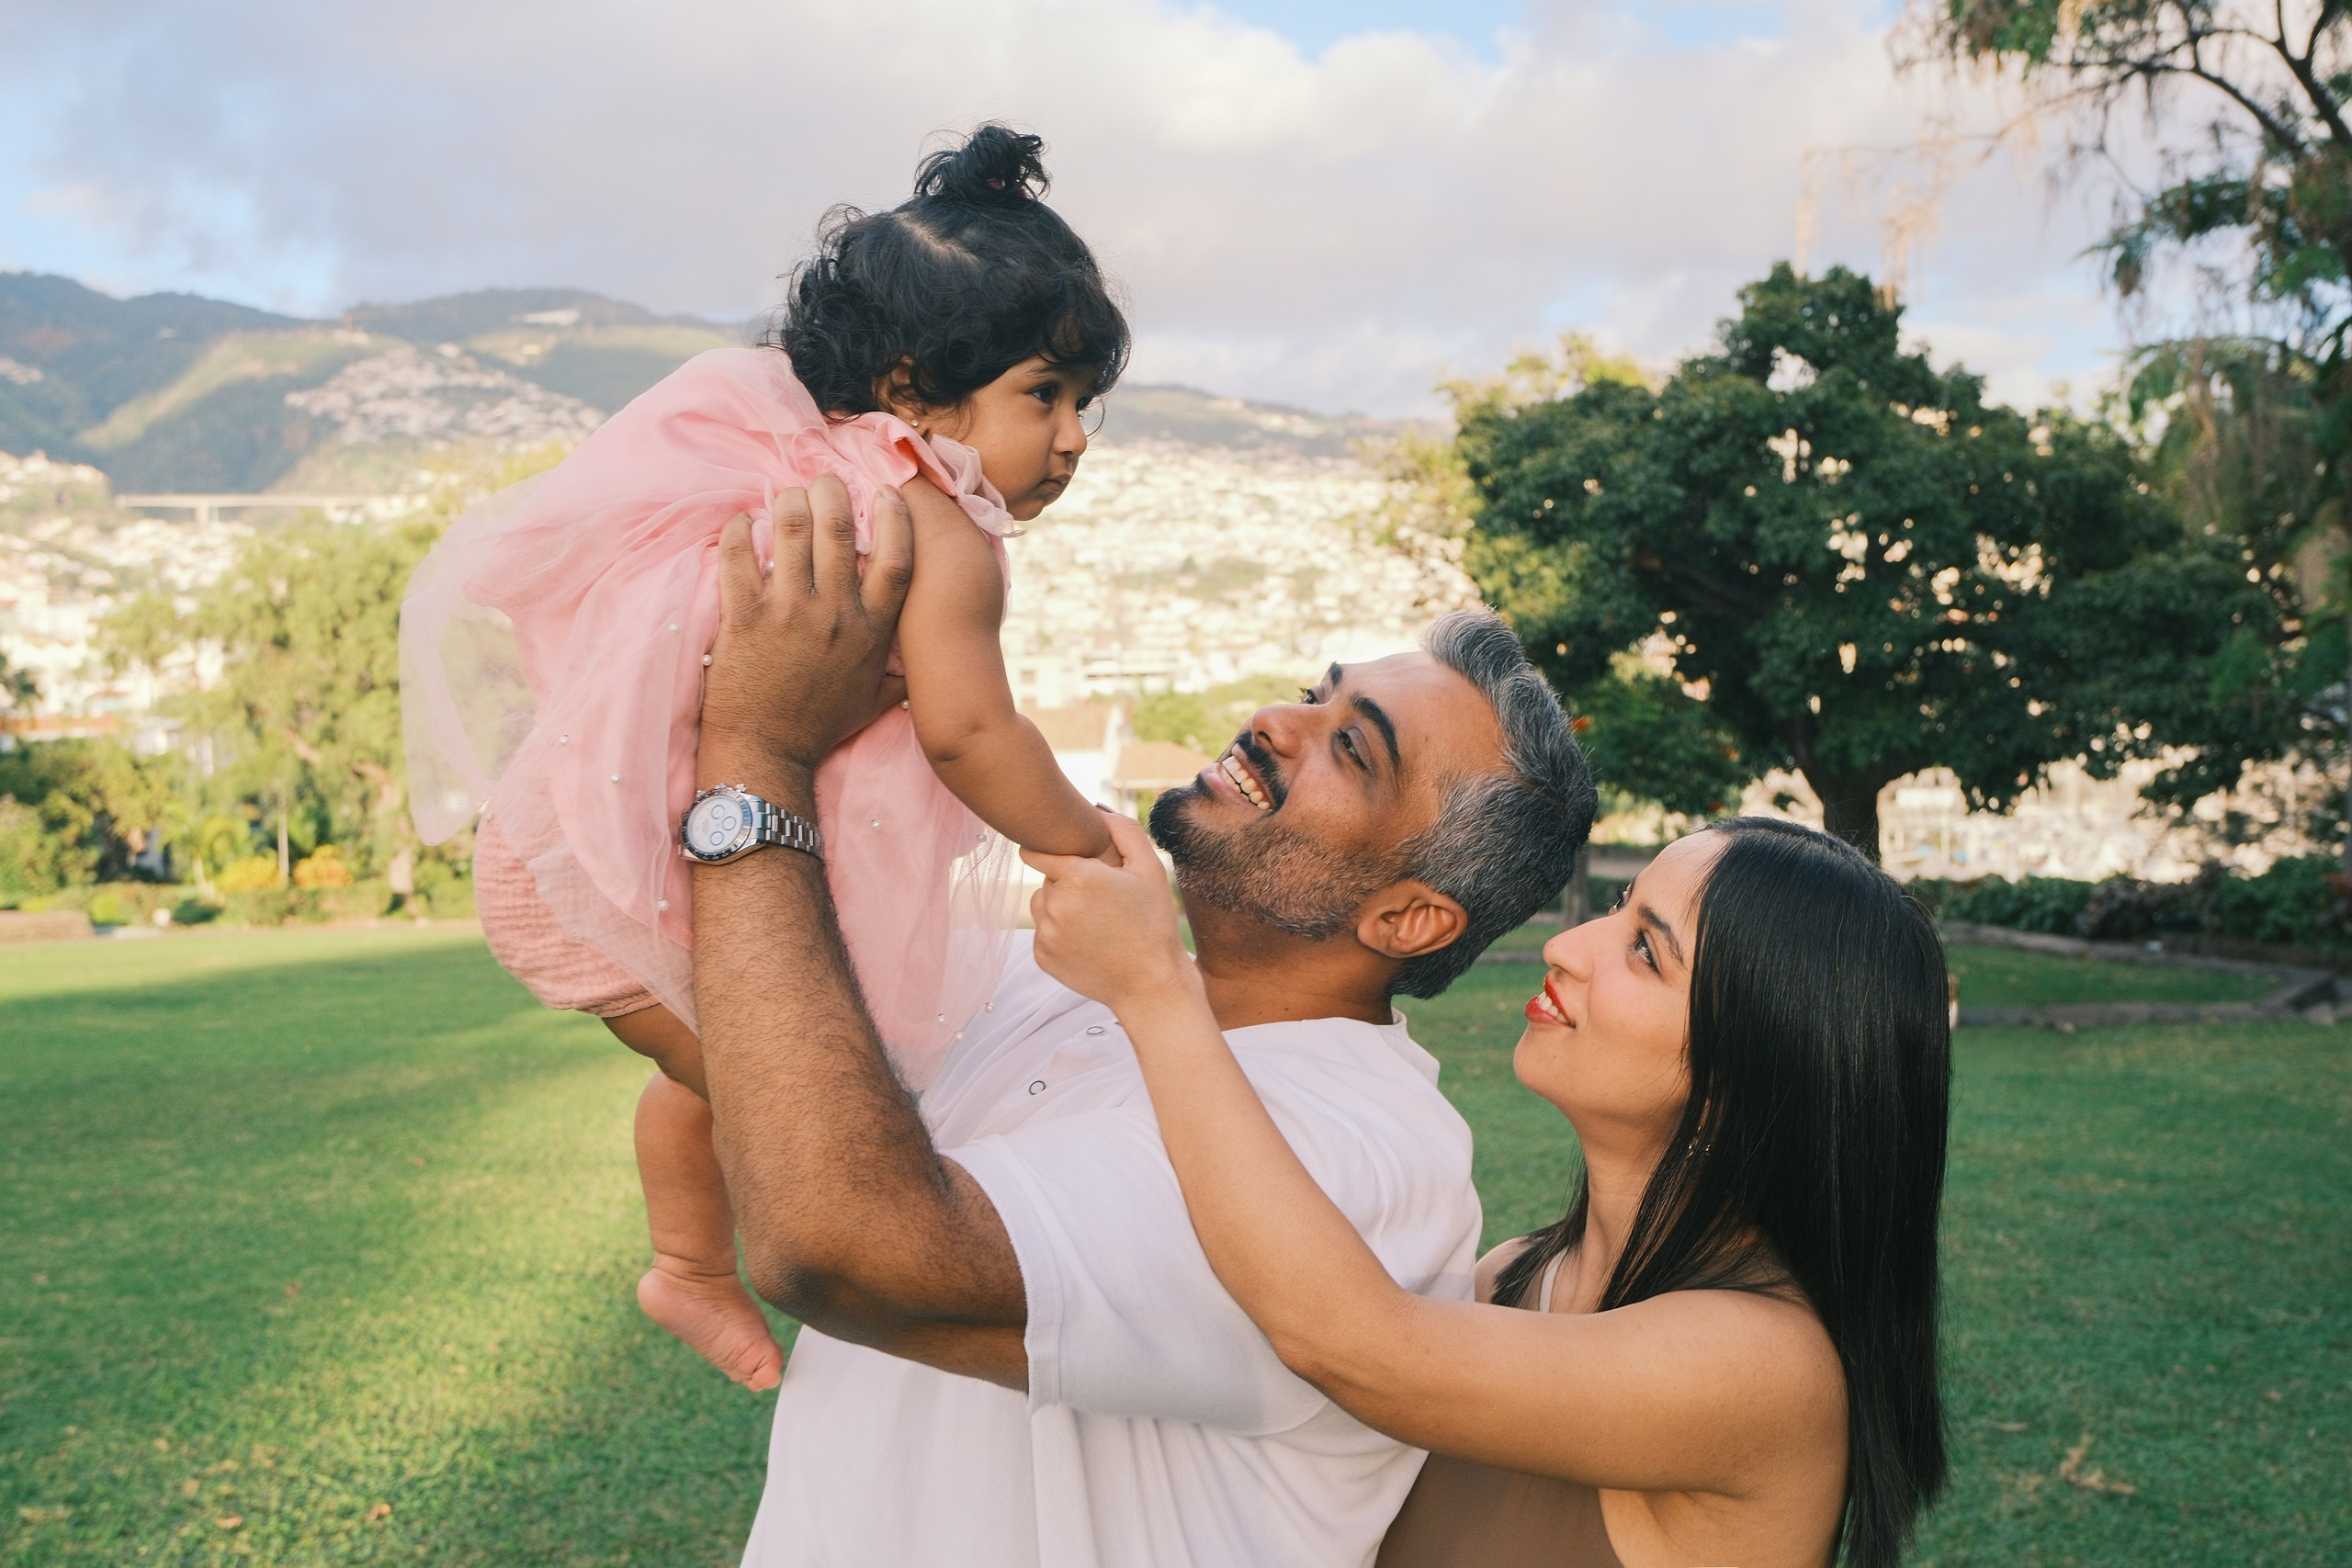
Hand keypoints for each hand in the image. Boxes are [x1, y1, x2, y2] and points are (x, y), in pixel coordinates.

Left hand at [701, 478, 913, 774]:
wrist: (767, 754)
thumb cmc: (820, 727)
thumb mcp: (874, 700)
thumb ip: (899, 673)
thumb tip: (924, 663)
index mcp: (871, 632)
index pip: (896, 560)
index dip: (894, 518)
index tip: (885, 493)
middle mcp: (835, 615)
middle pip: (839, 529)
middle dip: (831, 492)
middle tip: (823, 483)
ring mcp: (789, 613)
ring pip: (791, 529)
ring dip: (789, 502)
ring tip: (786, 497)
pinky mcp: (744, 617)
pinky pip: (739, 555)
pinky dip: (740, 529)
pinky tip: (743, 521)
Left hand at [1025, 811, 1198, 1014]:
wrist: (1150, 985)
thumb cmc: (1154, 923)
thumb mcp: (1150, 869)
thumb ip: (1122, 830)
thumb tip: (1094, 808)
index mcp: (1077, 877)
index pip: (1035, 850)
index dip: (1051, 850)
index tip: (1065, 855)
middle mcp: (1054, 904)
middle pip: (1045, 879)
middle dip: (1066, 881)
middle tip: (1101, 897)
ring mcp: (1045, 934)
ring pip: (1041, 905)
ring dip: (1060, 906)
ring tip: (1097, 920)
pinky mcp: (1041, 957)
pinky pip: (1043, 932)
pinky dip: (1060, 933)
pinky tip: (1091, 941)